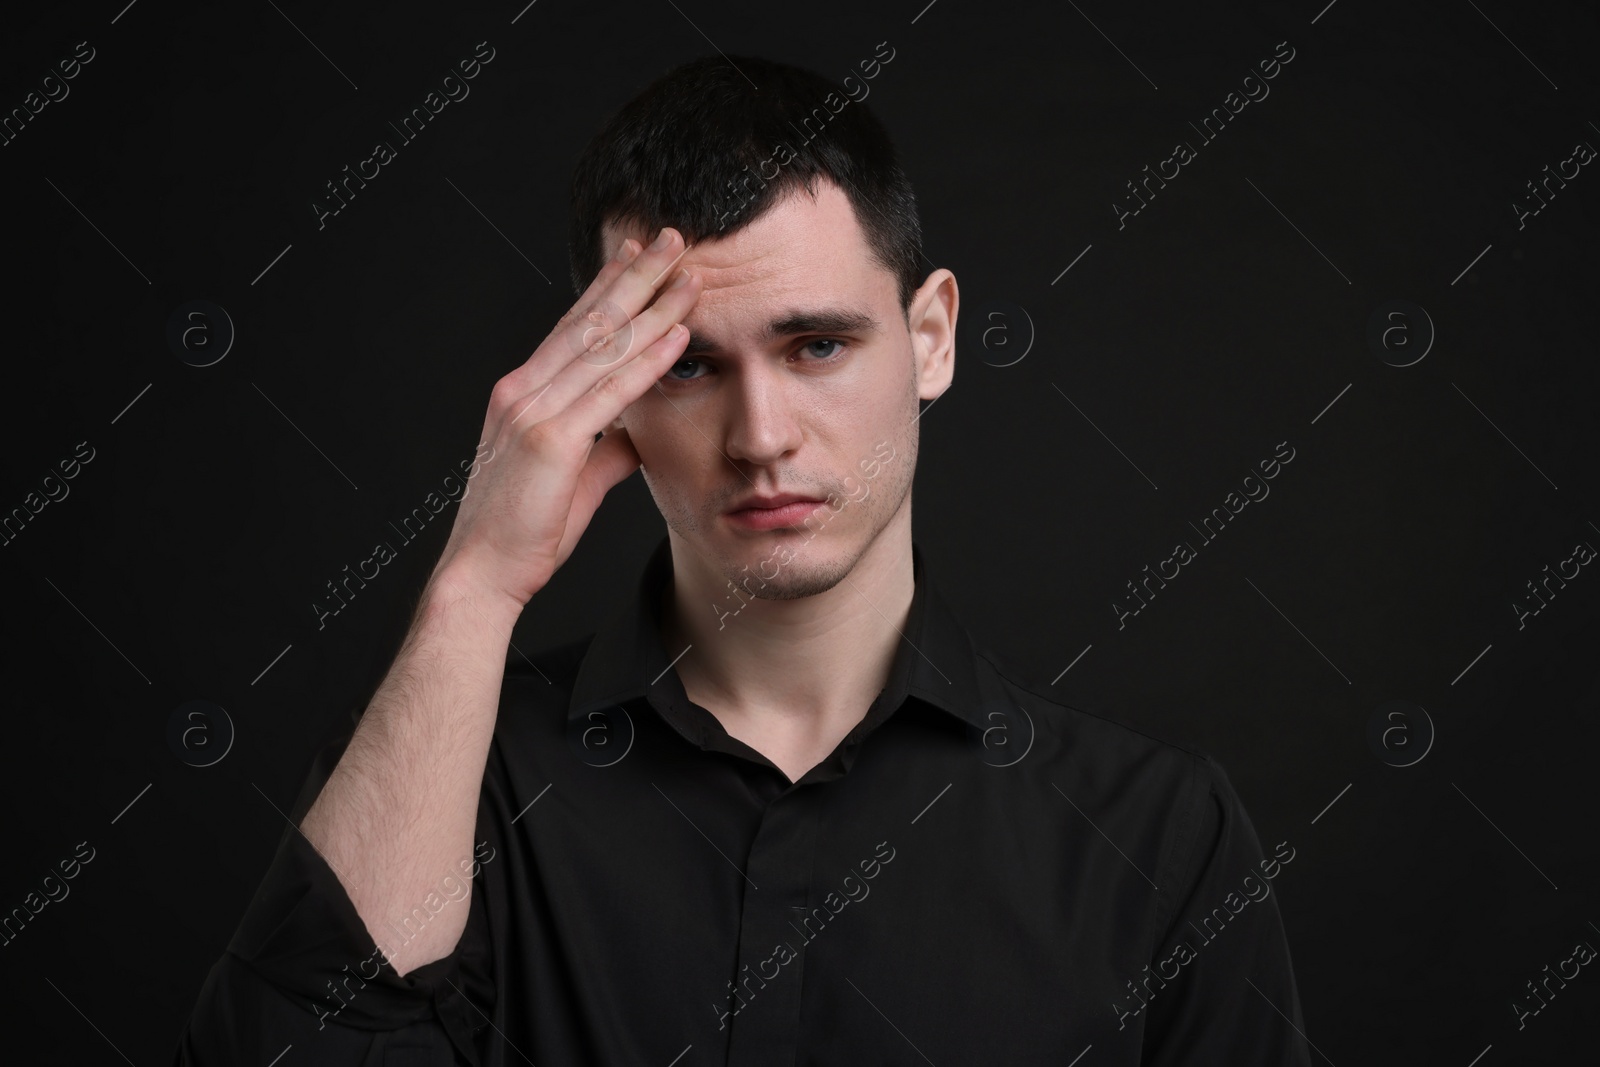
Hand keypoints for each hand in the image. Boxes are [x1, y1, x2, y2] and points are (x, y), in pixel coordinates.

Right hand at [431, 227, 703, 611]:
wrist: (482, 574)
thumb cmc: (522, 534)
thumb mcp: (572, 480)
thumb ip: (605, 449)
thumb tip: (636, 431)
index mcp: (523, 393)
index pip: (573, 327)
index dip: (608, 287)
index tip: (636, 254)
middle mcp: (524, 390)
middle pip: (590, 320)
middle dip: (635, 275)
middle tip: (670, 236)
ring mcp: (535, 411)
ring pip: (604, 345)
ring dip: (652, 306)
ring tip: (688, 272)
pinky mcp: (550, 440)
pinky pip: (611, 391)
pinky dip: (648, 360)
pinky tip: (679, 335)